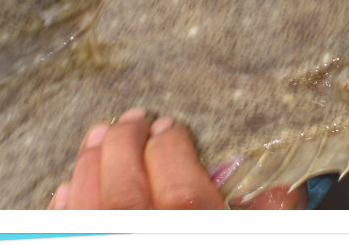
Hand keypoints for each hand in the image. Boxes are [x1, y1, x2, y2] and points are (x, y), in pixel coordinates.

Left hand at [47, 108, 306, 209]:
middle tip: (133, 117)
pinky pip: (63, 228)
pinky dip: (64, 206)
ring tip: (98, 135)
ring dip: (92, 162)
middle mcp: (144, 233)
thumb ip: (269, 215)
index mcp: (193, 224)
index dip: (172, 144)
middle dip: (128, 140)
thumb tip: (285, 186)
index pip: (179, 174)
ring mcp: (106, 241)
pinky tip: (69, 188)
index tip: (170, 127)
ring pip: (89, 201)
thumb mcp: (251, 235)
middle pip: (127, 180)